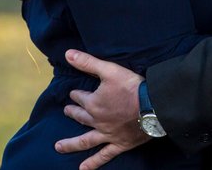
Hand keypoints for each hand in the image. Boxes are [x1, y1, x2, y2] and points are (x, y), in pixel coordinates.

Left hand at [55, 49, 149, 169]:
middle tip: (66, 111)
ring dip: (71, 144)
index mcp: (94, 103)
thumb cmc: (131, 87)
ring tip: (58, 147)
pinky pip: (104, 155)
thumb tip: (67, 54)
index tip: (74, 93)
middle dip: (73, 113)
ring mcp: (107, 134)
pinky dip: (93, 163)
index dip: (76, 94)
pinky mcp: (119, 144)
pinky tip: (83, 169)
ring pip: (85, 140)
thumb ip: (87, 62)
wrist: (153, 106)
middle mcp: (97, 121)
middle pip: (81, 117)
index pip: (81, 97)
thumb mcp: (109, 70)